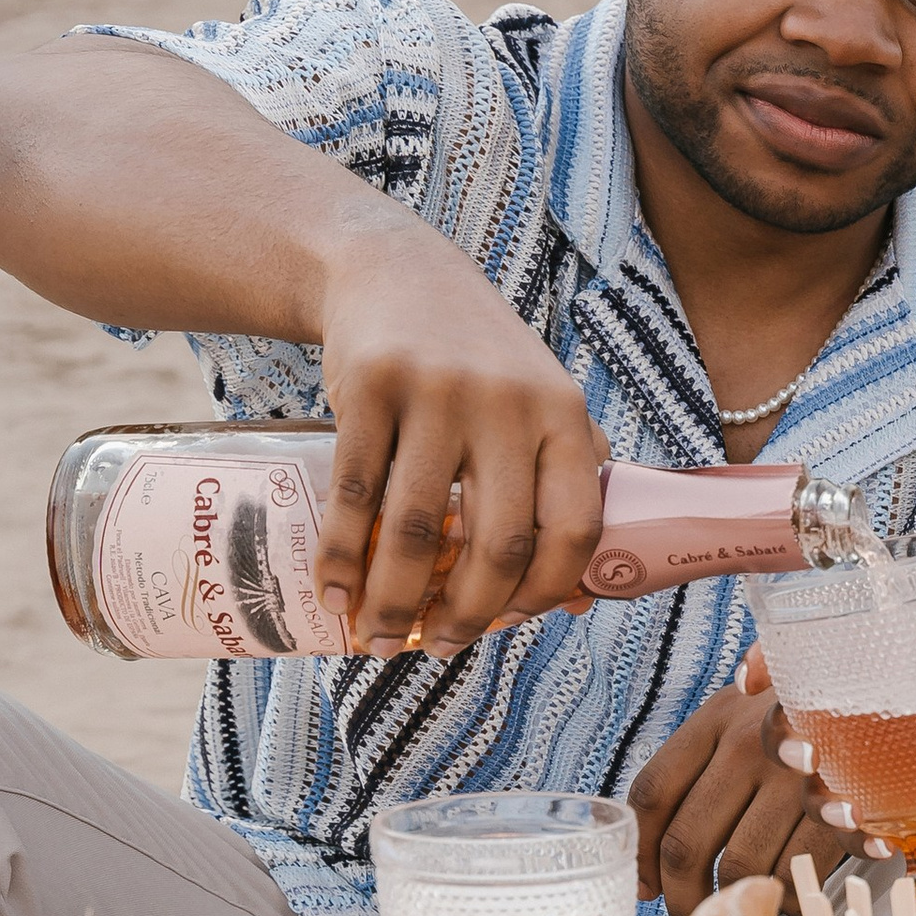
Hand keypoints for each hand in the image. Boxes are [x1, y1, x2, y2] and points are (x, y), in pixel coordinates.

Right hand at [314, 224, 608, 655]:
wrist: (393, 268)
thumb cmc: (477, 361)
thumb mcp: (543, 405)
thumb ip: (569, 487)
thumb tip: (580, 601)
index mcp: (565, 417)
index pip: (576, 529)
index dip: (545, 593)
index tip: (510, 625)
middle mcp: (510, 404)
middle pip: (497, 544)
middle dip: (466, 616)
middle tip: (438, 646)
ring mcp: (438, 393)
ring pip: (415, 530)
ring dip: (394, 601)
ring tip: (376, 638)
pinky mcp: (370, 386)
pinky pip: (353, 494)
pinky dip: (340, 557)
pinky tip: (334, 594)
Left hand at [631, 674, 851, 915]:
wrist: (892, 689)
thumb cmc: (812, 717)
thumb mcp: (750, 716)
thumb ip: (698, 768)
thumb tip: (649, 873)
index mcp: (718, 719)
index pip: (653, 794)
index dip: (642, 853)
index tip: (646, 886)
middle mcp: (750, 744)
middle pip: (687, 843)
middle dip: (682, 897)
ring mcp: (795, 777)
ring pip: (739, 867)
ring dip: (735, 901)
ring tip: (744, 907)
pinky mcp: (840, 808)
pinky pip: (796, 875)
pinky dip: (789, 898)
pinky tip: (791, 894)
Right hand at [761, 639, 915, 857]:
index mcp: (895, 660)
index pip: (818, 651)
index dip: (772, 659)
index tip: (752, 678)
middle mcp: (874, 709)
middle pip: (797, 721)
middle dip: (780, 739)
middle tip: (804, 756)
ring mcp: (884, 762)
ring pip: (818, 781)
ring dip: (816, 798)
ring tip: (848, 811)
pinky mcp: (904, 806)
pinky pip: (862, 825)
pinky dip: (860, 838)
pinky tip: (881, 845)